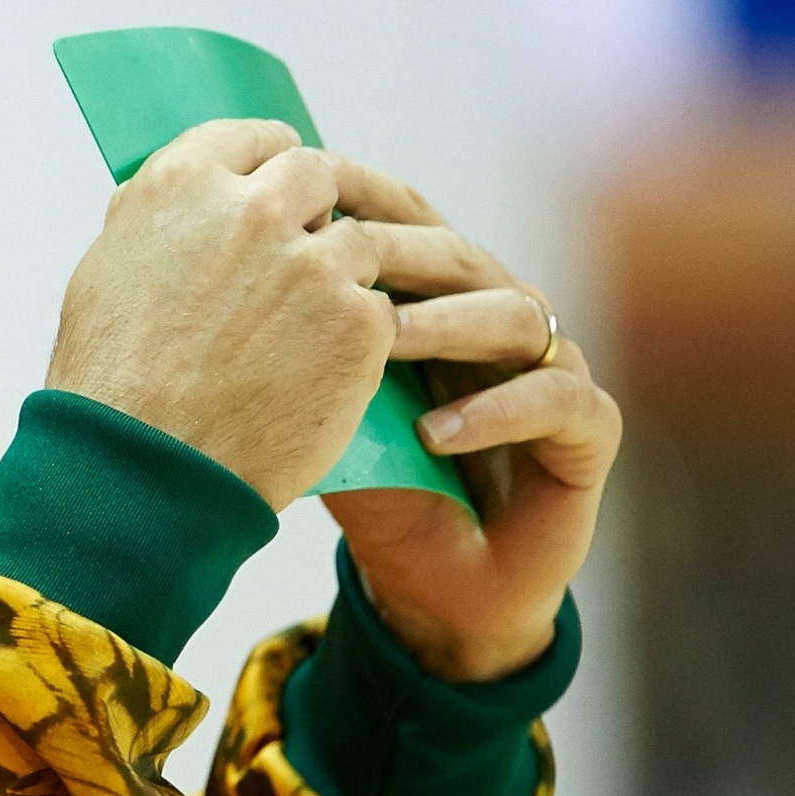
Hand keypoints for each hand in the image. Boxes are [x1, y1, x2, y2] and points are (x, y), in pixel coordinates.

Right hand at [45, 119, 392, 505]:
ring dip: (338, 274)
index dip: (267, 161)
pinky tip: (320, 368)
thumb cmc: (111, 379)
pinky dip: (356, 336)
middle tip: (305, 245)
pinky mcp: (360, 323)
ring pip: (356, 243)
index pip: (253, 138)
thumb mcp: (107, 270)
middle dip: (314, 206)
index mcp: (181, 184)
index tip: (277, 180)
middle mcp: (253, 209)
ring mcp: (315, 265)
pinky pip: (378, 309)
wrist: (148, 467)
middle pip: (317, 174)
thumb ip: (161, 219)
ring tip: (305, 326)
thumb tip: (194, 196)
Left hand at [321, 161, 620, 682]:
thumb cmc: (376, 489)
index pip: (413, 229)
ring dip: (446, 323)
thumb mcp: (323, 412)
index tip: (303, 208)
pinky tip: (434, 431)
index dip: (367, 212)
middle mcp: (503, 324)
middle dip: (402, 256)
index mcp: (441, 303)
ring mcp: (554, 370)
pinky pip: (558, 399)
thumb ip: (293, 347)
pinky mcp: (590, 431)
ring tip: (383, 338)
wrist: (434, 587)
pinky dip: (495, 410)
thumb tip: (205, 280)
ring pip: (518, 314)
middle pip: (466, 258)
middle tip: (342, 258)